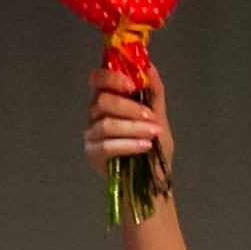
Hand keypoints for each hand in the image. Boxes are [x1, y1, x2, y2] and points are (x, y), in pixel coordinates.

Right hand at [86, 54, 170, 189]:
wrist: (153, 182)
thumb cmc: (154, 149)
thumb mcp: (159, 118)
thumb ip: (154, 93)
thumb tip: (149, 67)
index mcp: (109, 99)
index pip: (98, 79)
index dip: (111, 77)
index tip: (132, 85)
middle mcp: (96, 114)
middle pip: (103, 101)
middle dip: (129, 108)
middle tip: (151, 117)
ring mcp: (92, 134)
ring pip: (106, 124)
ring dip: (133, 128)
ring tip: (153, 135)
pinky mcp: (92, 154)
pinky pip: (106, 146)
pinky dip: (128, 144)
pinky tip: (144, 146)